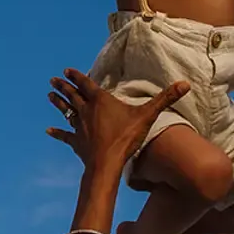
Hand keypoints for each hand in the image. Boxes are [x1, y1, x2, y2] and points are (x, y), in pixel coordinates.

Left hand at [46, 69, 189, 172]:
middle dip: (63, 86)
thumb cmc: (125, 138)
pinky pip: (65, 136)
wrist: (107, 163)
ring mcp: (79, 126)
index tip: (67, 70)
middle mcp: (86, 111)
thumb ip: (165, 99)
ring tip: (49, 95)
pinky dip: (57, 133)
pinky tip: (48, 131)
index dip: (77, 76)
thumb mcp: (147, 116)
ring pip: (66, 112)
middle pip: (72, 95)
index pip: (86, 84)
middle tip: (52, 80)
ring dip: (58, 103)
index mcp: (100, 101)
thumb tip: (185, 84)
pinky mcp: (76, 142)